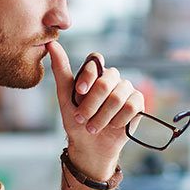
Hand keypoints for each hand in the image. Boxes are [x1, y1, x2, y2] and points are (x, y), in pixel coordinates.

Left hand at [46, 41, 143, 179]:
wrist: (89, 146)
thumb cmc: (76, 121)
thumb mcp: (64, 96)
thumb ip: (60, 70)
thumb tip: (51, 43)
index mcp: (95, 72)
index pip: (96, 60)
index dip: (88, 76)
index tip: (79, 92)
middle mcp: (112, 78)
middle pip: (106, 81)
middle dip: (92, 104)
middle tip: (83, 118)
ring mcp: (126, 90)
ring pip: (118, 97)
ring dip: (102, 117)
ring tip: (93, 127)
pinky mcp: (138, 103)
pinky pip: (132, 106)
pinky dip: (118, 120)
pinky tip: (112, 126)